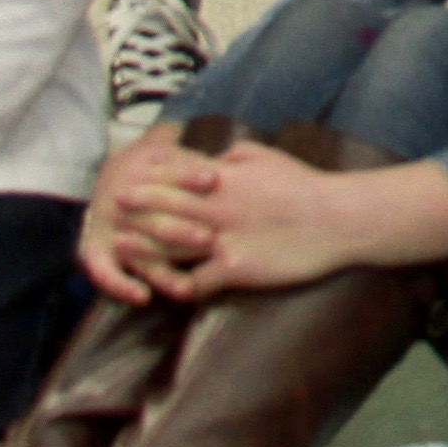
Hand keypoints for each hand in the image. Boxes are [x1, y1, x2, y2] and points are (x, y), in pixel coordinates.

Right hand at [79, 123, 217, 301]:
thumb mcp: (170, 153)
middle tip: (207, 238)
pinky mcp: (97, 252)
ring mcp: (109, 229)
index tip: (213, 178)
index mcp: (140, 171)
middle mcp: (121, 202)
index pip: (166, 174)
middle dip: (180, 230)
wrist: (113, 179)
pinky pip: (104, 273)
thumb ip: (195, 160)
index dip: (188, 175)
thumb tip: (229, 165)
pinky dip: (120, 286)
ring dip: (160, 269)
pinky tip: (143, 298)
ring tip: (183, 287)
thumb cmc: (159, 168)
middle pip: (152, 218)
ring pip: (136, 252)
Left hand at [131, 138, 360, 297]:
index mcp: (224, 178)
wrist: (337, 218)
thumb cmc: (304, 184)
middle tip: (109, 212)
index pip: (174, 176)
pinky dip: (181, 288)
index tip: (125, 181)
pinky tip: (170, 292)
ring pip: (170, 246)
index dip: (147, 179)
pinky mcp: (234, 269)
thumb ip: (234, 154)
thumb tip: (212, 156)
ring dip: (142, 249)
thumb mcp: (268, 156)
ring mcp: (223, 240)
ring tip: (120, 251)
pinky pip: (198, 282)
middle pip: (162, 209)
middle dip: (134, 210)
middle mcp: (216, 208)